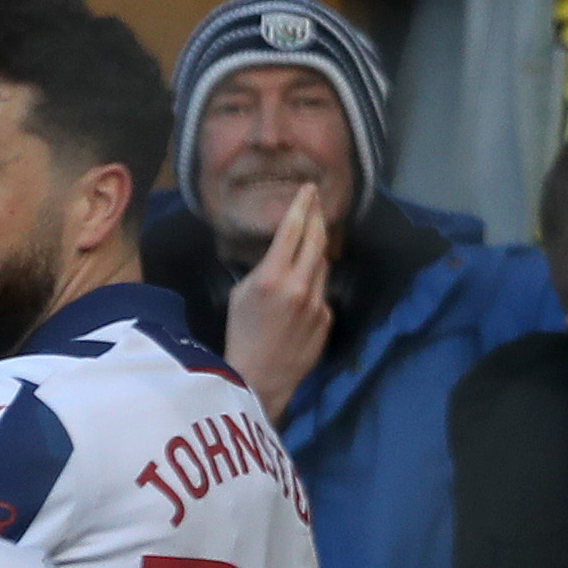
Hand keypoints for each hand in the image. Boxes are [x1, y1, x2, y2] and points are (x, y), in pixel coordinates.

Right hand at [221, 184, 333, 420]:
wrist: (259, 378)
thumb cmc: (239, 335)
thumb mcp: (241, 294)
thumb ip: (263, 270)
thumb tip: (280, 254)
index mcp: (271, 277)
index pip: (292, 230)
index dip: (302, 205)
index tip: (309, 189)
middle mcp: (299, 285)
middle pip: (317, 239)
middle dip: (317, 217)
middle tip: (317, 202)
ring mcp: (317, 302)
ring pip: (323, 265)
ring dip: (317, 252)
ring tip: (309, 244)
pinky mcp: (327, 318)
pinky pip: (322, 292)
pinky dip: (313, 288)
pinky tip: (299, 299)